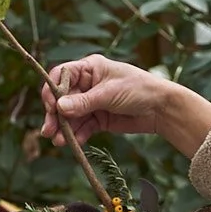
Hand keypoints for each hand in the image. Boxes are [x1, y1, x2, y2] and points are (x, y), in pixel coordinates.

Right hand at [40, 55, 210, 157]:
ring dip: (64, 128)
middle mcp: (88, 84)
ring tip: (59, 142)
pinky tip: (73, 143)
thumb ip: (84, 102)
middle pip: (62, 99)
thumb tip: (59, 108)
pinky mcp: (99, 119)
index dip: (52, 90)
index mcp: (90, 68)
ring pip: (71, 116)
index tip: (49, 107)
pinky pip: (83, 127)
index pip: (61, 75)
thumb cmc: (138, 89)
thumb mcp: (109, 93)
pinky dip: (77, 135)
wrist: (162, 109)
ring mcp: (93, 102)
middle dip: (55, 115)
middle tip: (48, 131)